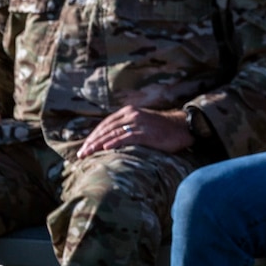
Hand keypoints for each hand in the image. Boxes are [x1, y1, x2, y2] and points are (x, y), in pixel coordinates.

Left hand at [78, 106, 192, 156]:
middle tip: (81, 153)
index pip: (106, 124)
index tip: (84, 146)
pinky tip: (105, 149)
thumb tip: (112, 140)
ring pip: (113, 133)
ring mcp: (139, 123)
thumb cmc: (163, 129)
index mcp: (129, 112)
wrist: (183, 127)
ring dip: (98, 144)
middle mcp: (132, 115)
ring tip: (88, 153)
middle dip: (92, 141)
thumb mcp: (142, 123)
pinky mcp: (146, 132)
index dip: (93, 135)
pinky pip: (126, 137)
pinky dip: (114, 143)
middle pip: (106, 128)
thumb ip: (128, 127)